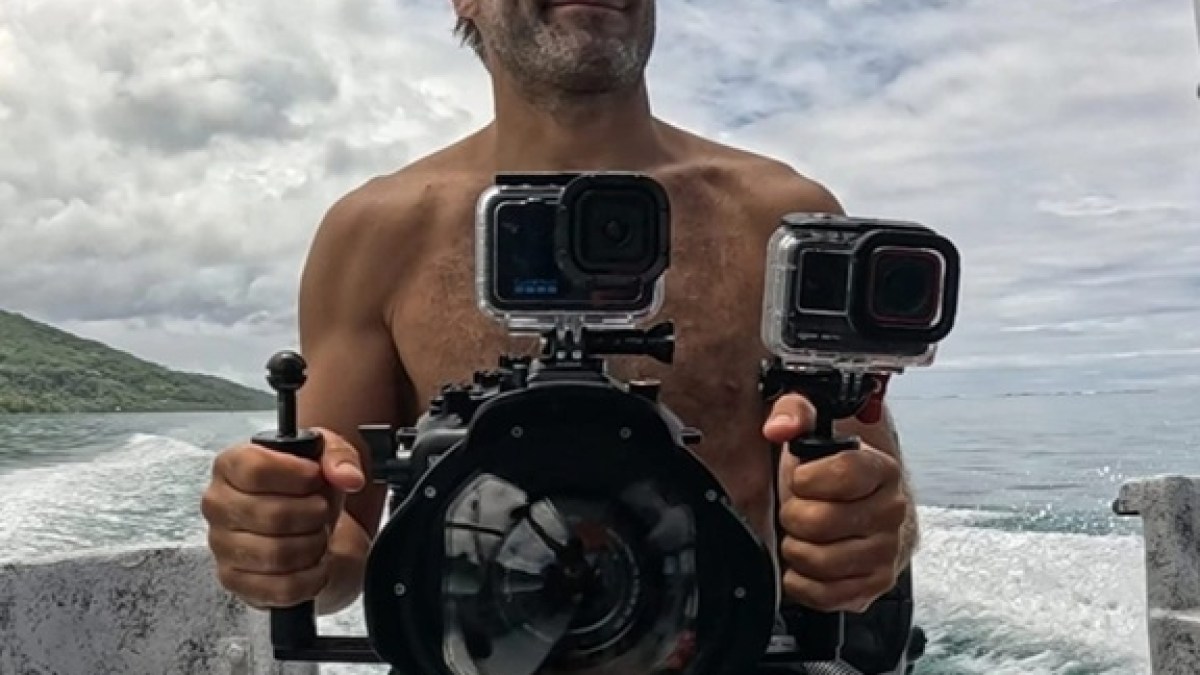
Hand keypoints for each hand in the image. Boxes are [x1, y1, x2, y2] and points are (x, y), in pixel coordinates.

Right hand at [201, 428, 364, 608]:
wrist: (302, 521)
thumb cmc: (303, 486)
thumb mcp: (324, 456)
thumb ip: (338, 457)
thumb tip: (349, 477)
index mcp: (231, 465)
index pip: (255, 469)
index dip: (295, 475)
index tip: (316, 477)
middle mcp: (218, 505)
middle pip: (272, 515)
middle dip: (313, 515)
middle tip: (321, 510)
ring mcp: (222, 545)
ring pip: (277, 555)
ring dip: (313, 546)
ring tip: (318, 534)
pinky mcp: (234, 580)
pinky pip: (280, 588)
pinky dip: (310, 577)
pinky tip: (315, 562)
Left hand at [763, 394, 907, 612]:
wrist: (852, 510)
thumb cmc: (827, 475)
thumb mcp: (810, 434)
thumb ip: (793, 413)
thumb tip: (779, 426)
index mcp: (881, 469)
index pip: (843, 473)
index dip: (806, 478)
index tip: (800, 478)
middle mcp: (891, 511)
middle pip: (822, 522)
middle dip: (794, 516)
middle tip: (796, 509)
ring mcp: (886, 551)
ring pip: (821, 561)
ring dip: (797, 548)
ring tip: (802, 534)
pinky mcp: (873, 585)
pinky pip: (824, 594)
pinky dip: (802, 581)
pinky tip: (806, 561)